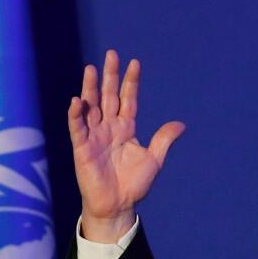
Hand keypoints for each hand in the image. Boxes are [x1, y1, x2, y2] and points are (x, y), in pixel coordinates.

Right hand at [67, 50, 185, 242]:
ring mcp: (94, 136)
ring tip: (91, 69)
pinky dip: (76, 115)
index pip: (127, 99)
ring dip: (90, 88)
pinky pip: (77, 129)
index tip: (134, 62)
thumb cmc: (134, 184)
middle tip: (111, 54)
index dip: (130, 82)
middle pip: (108, 96)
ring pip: (91, 107)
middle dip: (109, 76)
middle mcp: (108, 128)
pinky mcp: (82, 148)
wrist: (119, 205)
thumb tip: (181, 124)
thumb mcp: (153, 159)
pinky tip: (77, 101)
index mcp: (126, 128)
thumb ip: (163, 139)